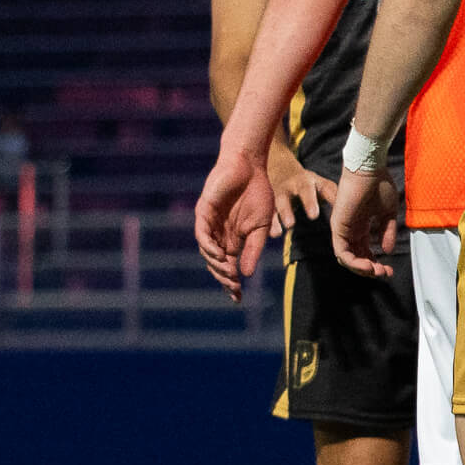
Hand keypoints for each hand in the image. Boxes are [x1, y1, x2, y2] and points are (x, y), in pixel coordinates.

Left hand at [196, 145, 275, 298]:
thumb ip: (254, 248)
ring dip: (216, 265)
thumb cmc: (257, 192)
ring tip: (228, 274)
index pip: (228, 266)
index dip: (231, 282)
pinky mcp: (203, 213)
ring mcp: (210, 224)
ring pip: (207, 252)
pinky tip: (218, 254)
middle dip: (224, 278)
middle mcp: (218, 235)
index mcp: (233, 239)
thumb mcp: (262, 225)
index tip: (238, 298)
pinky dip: (208, 246)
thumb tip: (247, 273)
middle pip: (216, 263)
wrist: (249, 166)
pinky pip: (202, 234)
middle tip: (234, 288)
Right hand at [265, 140, 336, 236]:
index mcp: (304, 182)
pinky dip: (264, 226)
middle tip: (291, 224)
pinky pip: (263, 216)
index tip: (314, 216)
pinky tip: (267, 237)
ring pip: (273, 208)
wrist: (278, 166)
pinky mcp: (264, 205)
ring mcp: (274, 196)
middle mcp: (288, 189)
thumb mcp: (319, 184)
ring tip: (277, 234)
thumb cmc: (306, 181)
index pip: (308, 191)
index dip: (310, 203)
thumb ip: (333, 195)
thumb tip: (352, 210)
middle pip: (288, 199)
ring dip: (274, 221)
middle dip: (288, 212)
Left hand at [331, 166, 402, 277]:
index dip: (376, 263)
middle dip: (370, 269)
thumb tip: (386, 251)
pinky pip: (341, 252)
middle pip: (356, 258)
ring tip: (376, 272)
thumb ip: (386, 232)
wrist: (369, 169)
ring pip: (347, 259)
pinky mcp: (337, 228)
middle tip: (384, 274)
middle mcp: (350, 230)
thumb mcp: (388, 213)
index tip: (389, 269)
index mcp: (361, 226)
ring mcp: (342, 229)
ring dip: (361, 269)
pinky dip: (353, 262)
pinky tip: (368, 266)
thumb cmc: (379, 185)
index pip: (365, 252)